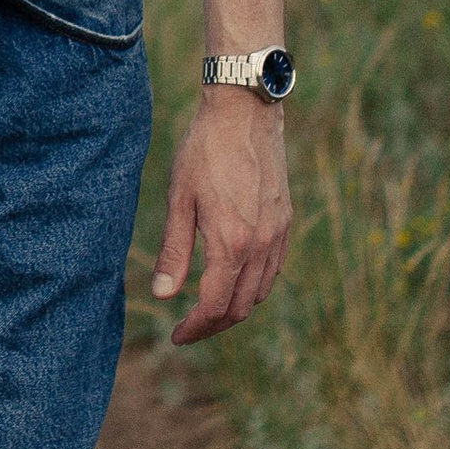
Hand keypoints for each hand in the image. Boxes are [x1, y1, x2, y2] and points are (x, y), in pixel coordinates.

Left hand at [151, 92, 291, 342]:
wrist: (244, 112)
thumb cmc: (204, 150)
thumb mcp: (179, 199)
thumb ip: (174, 251)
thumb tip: (163, 296)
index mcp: (232, 243)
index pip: (214, 305)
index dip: (194, 328)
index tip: (176, 336)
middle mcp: (261, 245)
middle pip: (240, 307)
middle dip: (213, 325)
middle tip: (187, 328)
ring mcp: (278, 234)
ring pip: (260, 292)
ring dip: (234, 308)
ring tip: (207, 308)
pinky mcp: (286, 221)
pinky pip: (273, 270)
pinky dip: (253, 286)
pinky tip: (233, 279)